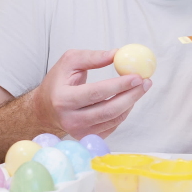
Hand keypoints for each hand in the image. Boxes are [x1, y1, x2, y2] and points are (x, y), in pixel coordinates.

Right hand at [32, 49, 151, 138]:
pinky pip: (113, 126)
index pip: (96, 93)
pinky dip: (124, 112)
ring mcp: (79, 132)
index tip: (137, 76)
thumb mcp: (70, 62)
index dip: (119, 85)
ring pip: (114, 119)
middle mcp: (70, 119)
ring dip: (131, 103)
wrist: (45, 109)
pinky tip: (127, 99)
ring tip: (141, 88)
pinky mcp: (87, 138)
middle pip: (108, 110)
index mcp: (63, 99)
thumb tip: (118, 54)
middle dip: (132, 95)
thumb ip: (93, 57)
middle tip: (146, 82)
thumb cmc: (59, 82)